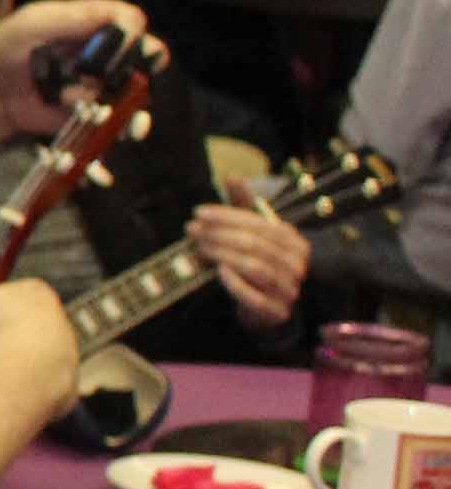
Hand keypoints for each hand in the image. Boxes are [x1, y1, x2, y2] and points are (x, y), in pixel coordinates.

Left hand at [0, 0, 146, 138]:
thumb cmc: (10, 46)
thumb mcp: (33, 24)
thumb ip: (73, 17)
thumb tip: (123, 21)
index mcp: (98, 22)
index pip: (133, 20)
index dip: (131, 32)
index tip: (119, 44)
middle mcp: (111, 52)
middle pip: (149, 56)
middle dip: (142, 69)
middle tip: (117, 80)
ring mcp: (108, 83)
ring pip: (140, 94)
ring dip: (129, 105)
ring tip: (103, 111)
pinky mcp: (100, 111)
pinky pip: (122, 123)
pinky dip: (122, 130)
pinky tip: (115, 143)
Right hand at [0, 265, 80, 418]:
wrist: (27, 369)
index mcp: (38, 293)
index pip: (18, 292)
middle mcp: (59, 319)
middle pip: (29, 323)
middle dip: (7, 332)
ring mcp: (67, 349)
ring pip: (38, 351)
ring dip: (17, 357)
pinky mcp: (68, 378)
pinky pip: (43, 379)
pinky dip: (26, 381)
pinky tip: (7, 384)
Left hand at [190, 199, 310, 326]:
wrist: (263, 306)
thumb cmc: (254, 262)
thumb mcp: (250, 233)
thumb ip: (242, 207)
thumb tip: (232, 176)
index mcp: (294, 241)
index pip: (260, 224)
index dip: (227, 216)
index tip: (197, 213)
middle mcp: (297, 265)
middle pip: (256, 244)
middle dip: (219, 235)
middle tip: (191, 230)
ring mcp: (290, 289)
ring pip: (256, 267)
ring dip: (223, 256)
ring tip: (199, 248)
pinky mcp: (277, 312)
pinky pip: (255, 296)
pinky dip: (235, 283)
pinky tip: (218, 272)